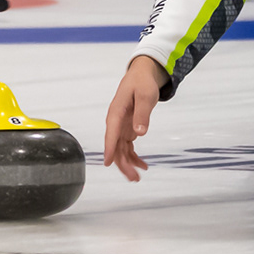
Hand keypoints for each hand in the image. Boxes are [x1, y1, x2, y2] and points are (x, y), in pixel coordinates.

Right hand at [103, 55, 165, 180]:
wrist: (142, 75)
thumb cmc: (142, 83)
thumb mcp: (145, 95)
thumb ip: (142, 113)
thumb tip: (140, 132)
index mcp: (116, 112)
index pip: (111, 132)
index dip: (109, 148)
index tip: (108, 163)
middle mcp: (116, 121)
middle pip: (115, 146)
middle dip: (122, 164)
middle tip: (133, 178)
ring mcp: (121, 126)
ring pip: (120, 150)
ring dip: (128, 164)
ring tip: (137, 177)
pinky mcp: (127, 129)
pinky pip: (127, 147)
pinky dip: (134, 157)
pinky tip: (142, 165)